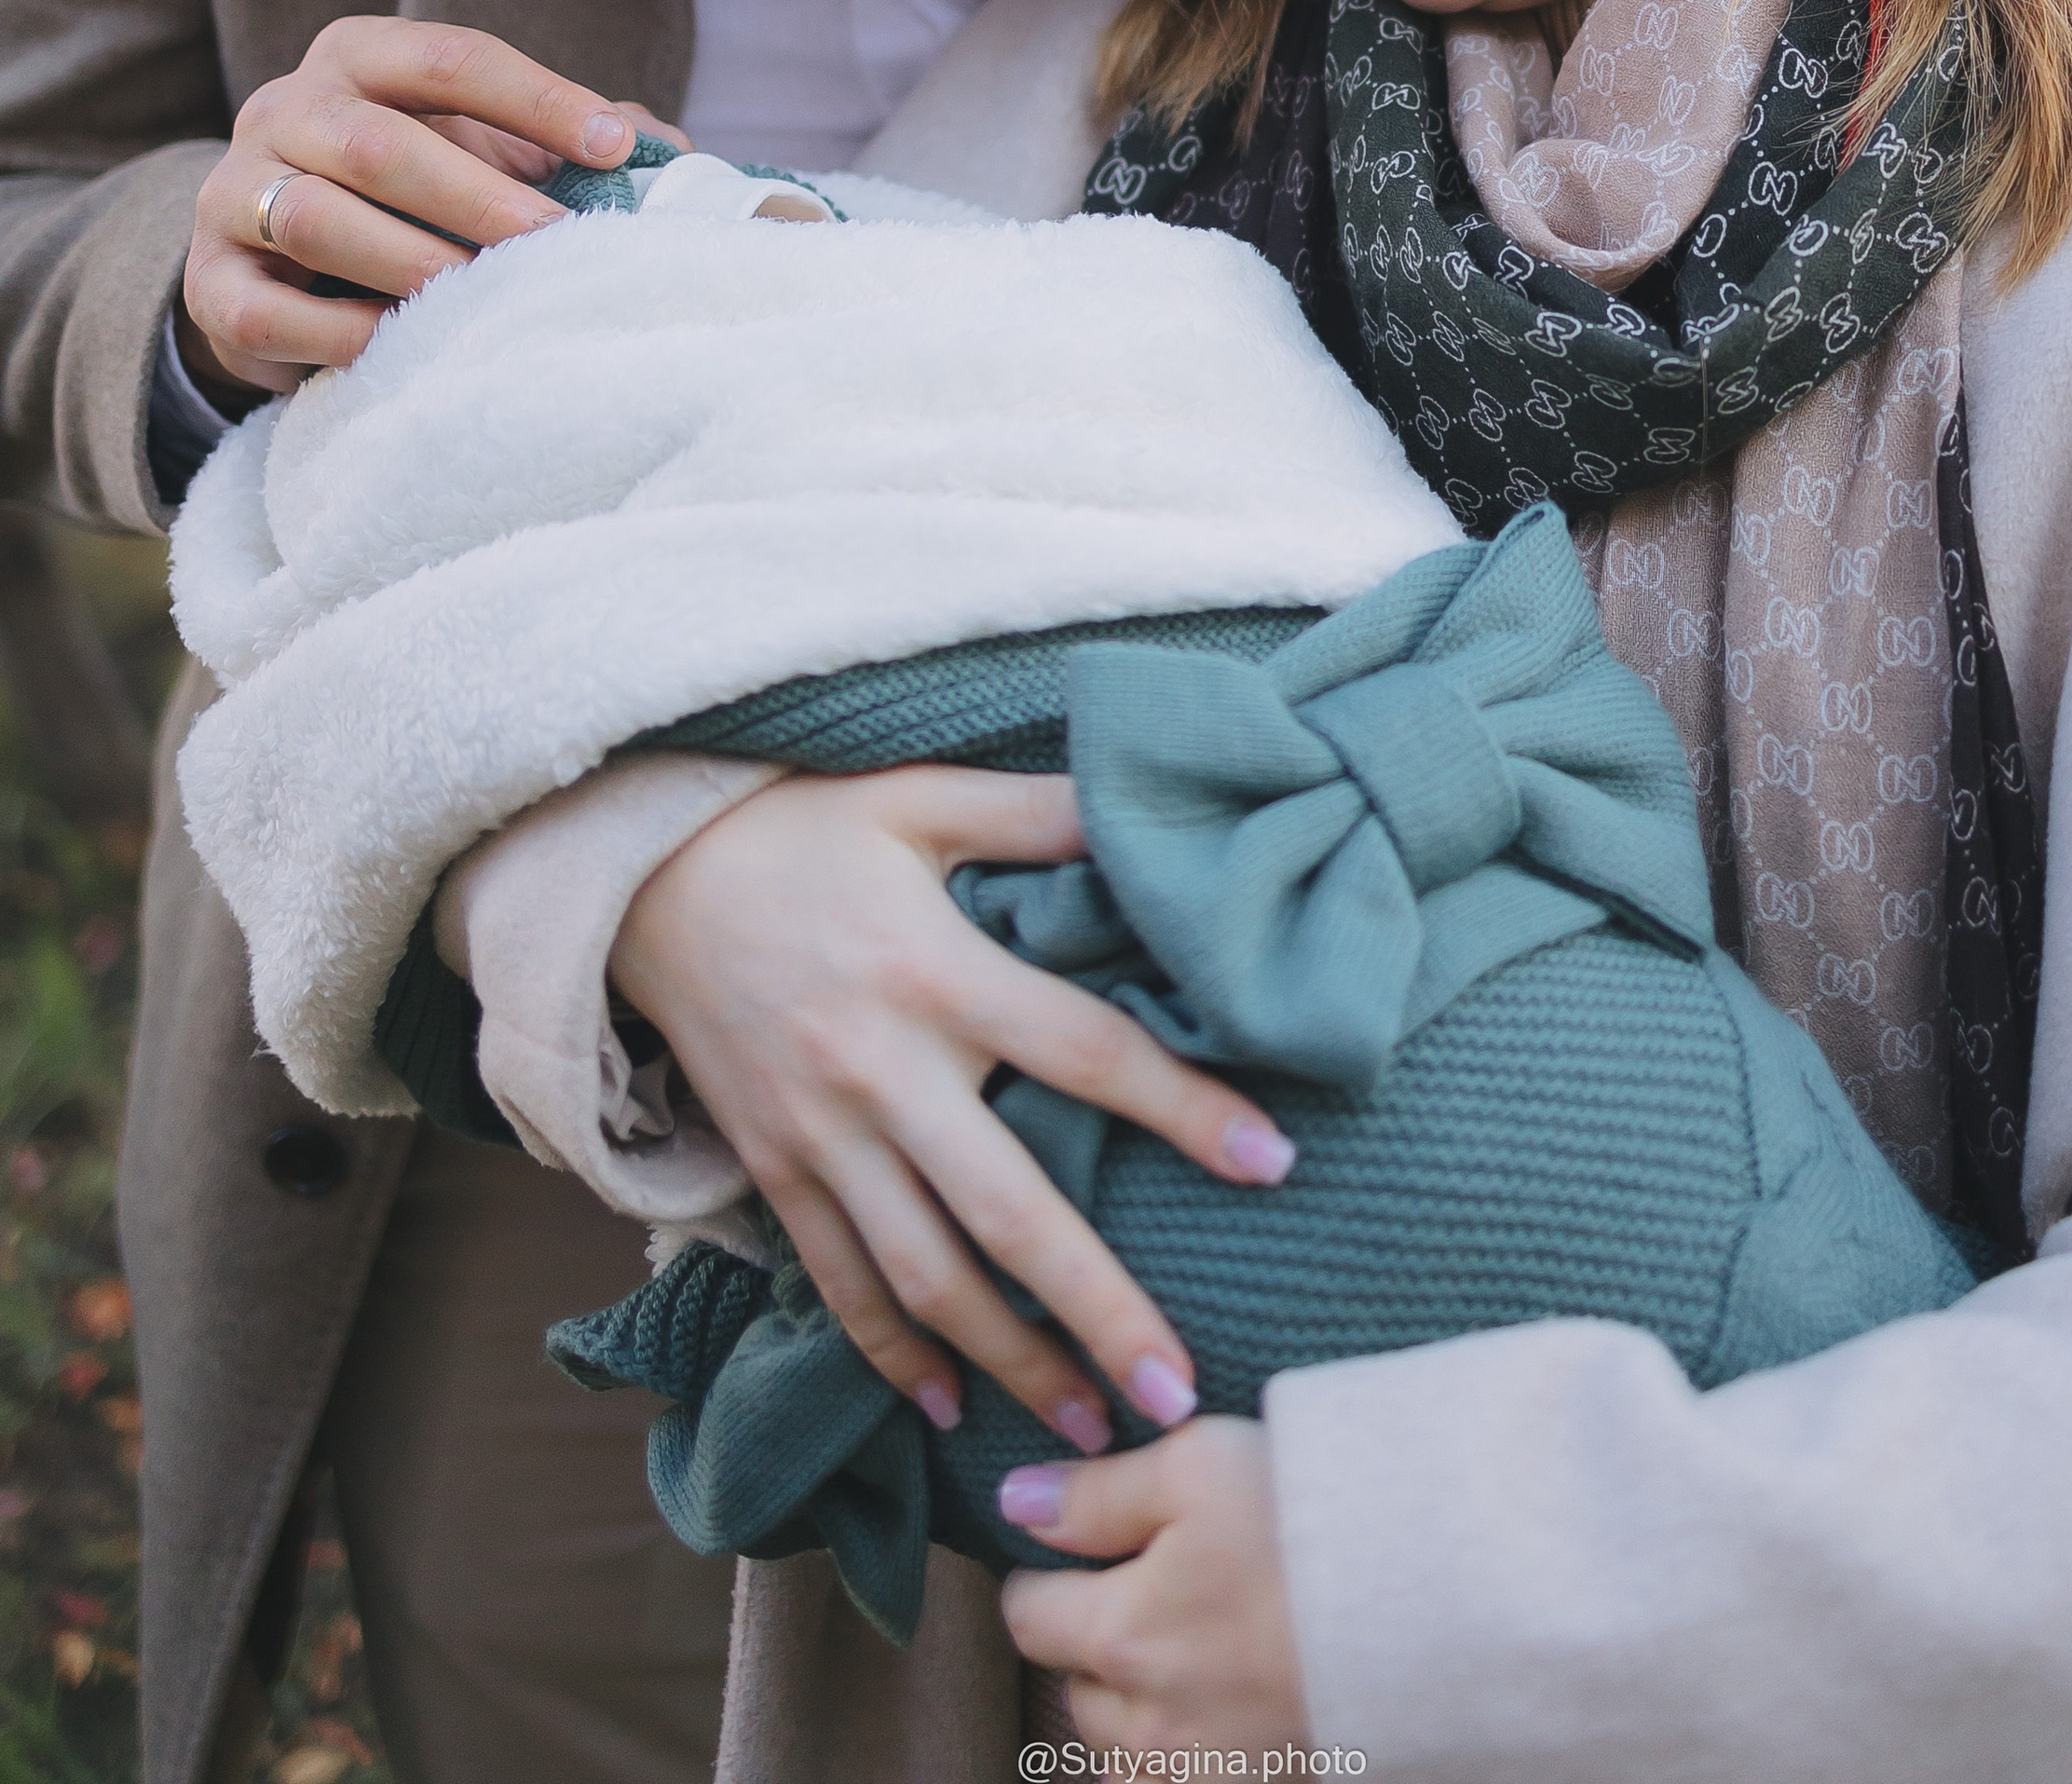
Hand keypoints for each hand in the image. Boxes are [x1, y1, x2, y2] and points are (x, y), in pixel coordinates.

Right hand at [180, 16, 666, 398]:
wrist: (284, 257)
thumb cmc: (415, 189)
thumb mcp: (481, 144)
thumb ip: (568, 139)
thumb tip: (669, 155)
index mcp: (360, 55)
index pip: (452, 58)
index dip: (538, 100)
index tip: (615, 148)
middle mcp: (285, 107)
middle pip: (379, 144)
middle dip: (477, 199)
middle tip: (555, 245)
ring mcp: (232, 192)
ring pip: (312, 218)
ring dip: (410, 265)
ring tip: (480, 302)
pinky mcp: (210, 281)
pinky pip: (265, 310)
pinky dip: (336, 333)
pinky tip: (398, 347)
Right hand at [612, 766, 1295, 1455]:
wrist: (641, 874)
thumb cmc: (802, 828)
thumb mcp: (919, 797)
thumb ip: (1034, 813)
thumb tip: (1142, 810)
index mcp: (937, 971)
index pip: (1085, 1052)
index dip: (1184, 1108)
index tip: (1272, 1164)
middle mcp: (882, 1069)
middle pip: (1009, 1210)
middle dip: (1097, 1309)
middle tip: (1180, 1392)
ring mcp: (820, 1134)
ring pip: (924, 1276)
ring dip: (1010, 1362)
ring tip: (1092, 1431)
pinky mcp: (771, 1170)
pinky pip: (838, 1280)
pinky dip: (892, 1352)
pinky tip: (948, 1406)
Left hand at [999, 1418, 1309, 1755]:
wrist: (1445, 1602)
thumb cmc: (1312, 1519)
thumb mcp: (1195, 1465)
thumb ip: (1096, 1493)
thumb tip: (1013, 1505)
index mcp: (1123, 1639)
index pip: (1029, 1616)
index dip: (1041, 1574)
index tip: (1069, 1549)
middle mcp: (1154, 1729)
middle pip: (1077, 1694)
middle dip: (1092, 1648)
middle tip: (1143, 1594)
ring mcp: (1213, 1775)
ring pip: (1128, 1758)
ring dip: (1138, 1712)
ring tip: (1188, 1653)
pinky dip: (1191, 1755)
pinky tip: (1229, 1705)